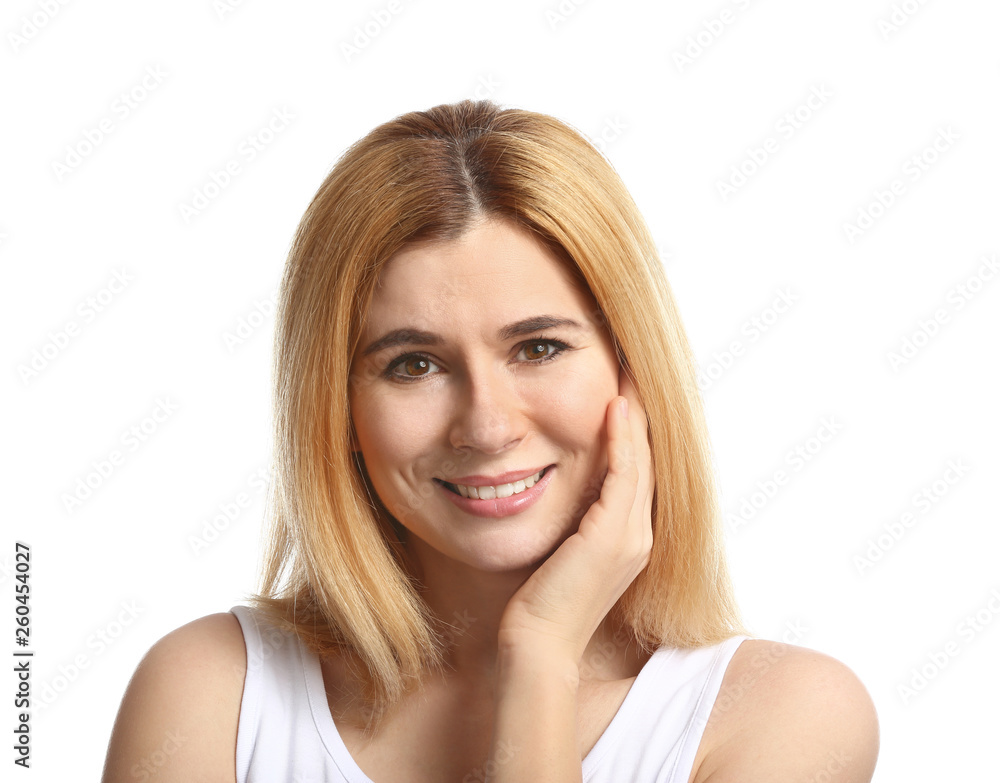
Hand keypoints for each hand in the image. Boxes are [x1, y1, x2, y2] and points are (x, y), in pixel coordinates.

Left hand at [497, 365, 654, 665]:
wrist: (535, 645)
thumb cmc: (536, 602)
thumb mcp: (556, 550)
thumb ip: (567, 521)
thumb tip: (546, 484)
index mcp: (626, 537)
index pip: (634, 470)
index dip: (631, 429)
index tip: (620, 388)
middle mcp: (638, 534)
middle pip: (646, 458)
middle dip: (639, 411)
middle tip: (632, 366)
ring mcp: (631, 537)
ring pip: (642, 460)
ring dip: (636, 415)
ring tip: (629, 373)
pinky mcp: (613, 538)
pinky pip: (625, 475)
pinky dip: (622, 440)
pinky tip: (613, 408)